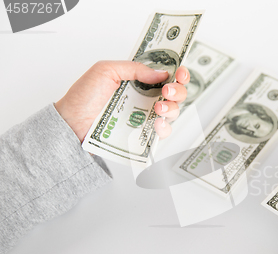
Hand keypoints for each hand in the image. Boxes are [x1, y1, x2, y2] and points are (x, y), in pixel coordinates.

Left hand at [55, 61, 189, 141]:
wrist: (71, 124)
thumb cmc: (83, 97)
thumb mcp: (105, 70)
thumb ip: (134, 68)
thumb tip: (160, 73)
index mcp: (138, 80)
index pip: (165, 75)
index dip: (178, 73)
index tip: (180, 73)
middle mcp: (144, 98)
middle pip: (175, 94)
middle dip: (178, 91)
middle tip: (167, 91)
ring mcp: (144, 116)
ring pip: (172, 113)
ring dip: (172, 109)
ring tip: (159, 108)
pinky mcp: (142, 134)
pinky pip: (161, 133)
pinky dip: (164, 128)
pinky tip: (157, 124)